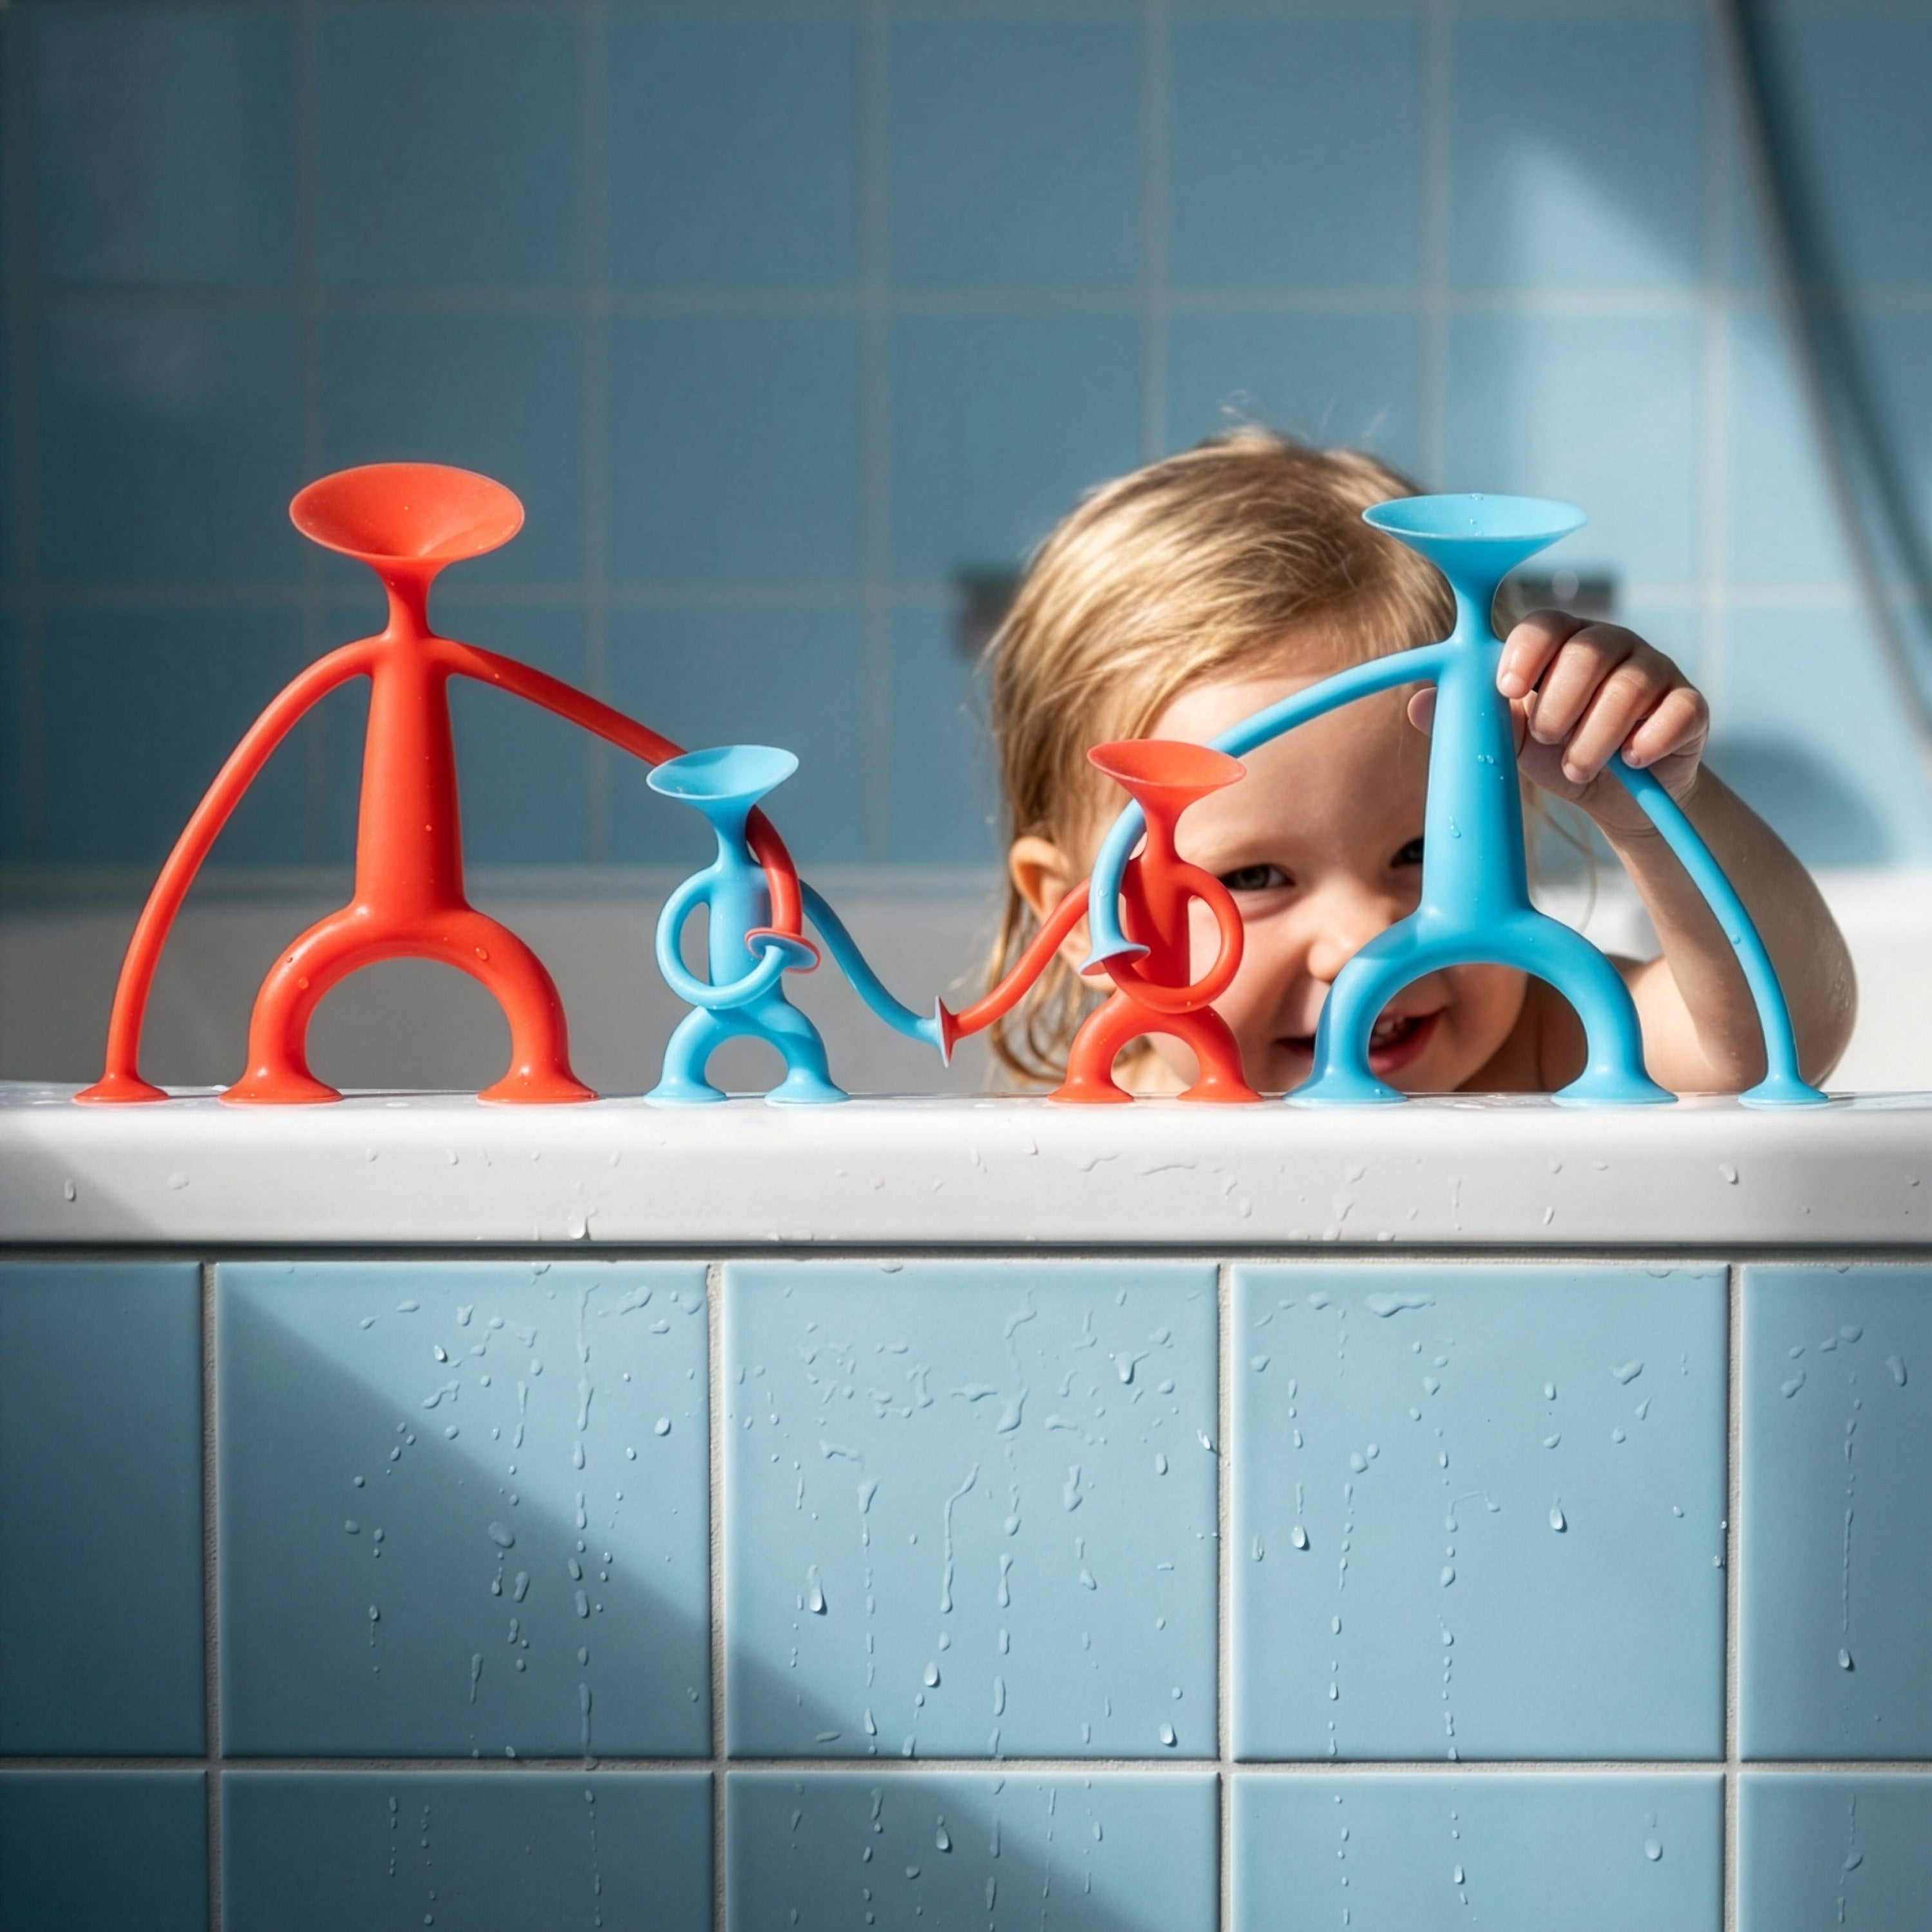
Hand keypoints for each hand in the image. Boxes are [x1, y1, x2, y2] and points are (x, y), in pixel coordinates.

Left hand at [1408, 611, 1708, 831]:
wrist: (1614, 798)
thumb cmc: (1554, 752)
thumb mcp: (1506, 741)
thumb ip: (1470, 719)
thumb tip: (1417, 702)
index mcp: (1562, 643)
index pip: (1543, 624)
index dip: (1525, 651)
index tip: (1508, 689)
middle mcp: (1613, 645)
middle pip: (1589, 650)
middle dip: (1560, 699)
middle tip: (1545, 736)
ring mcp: (1656, 670)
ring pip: (1631, 684)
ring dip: (1597, 733)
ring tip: (1577, 767)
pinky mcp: (1690, 705)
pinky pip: (1679, 710)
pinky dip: (1651, 738)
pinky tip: (1632, 760)